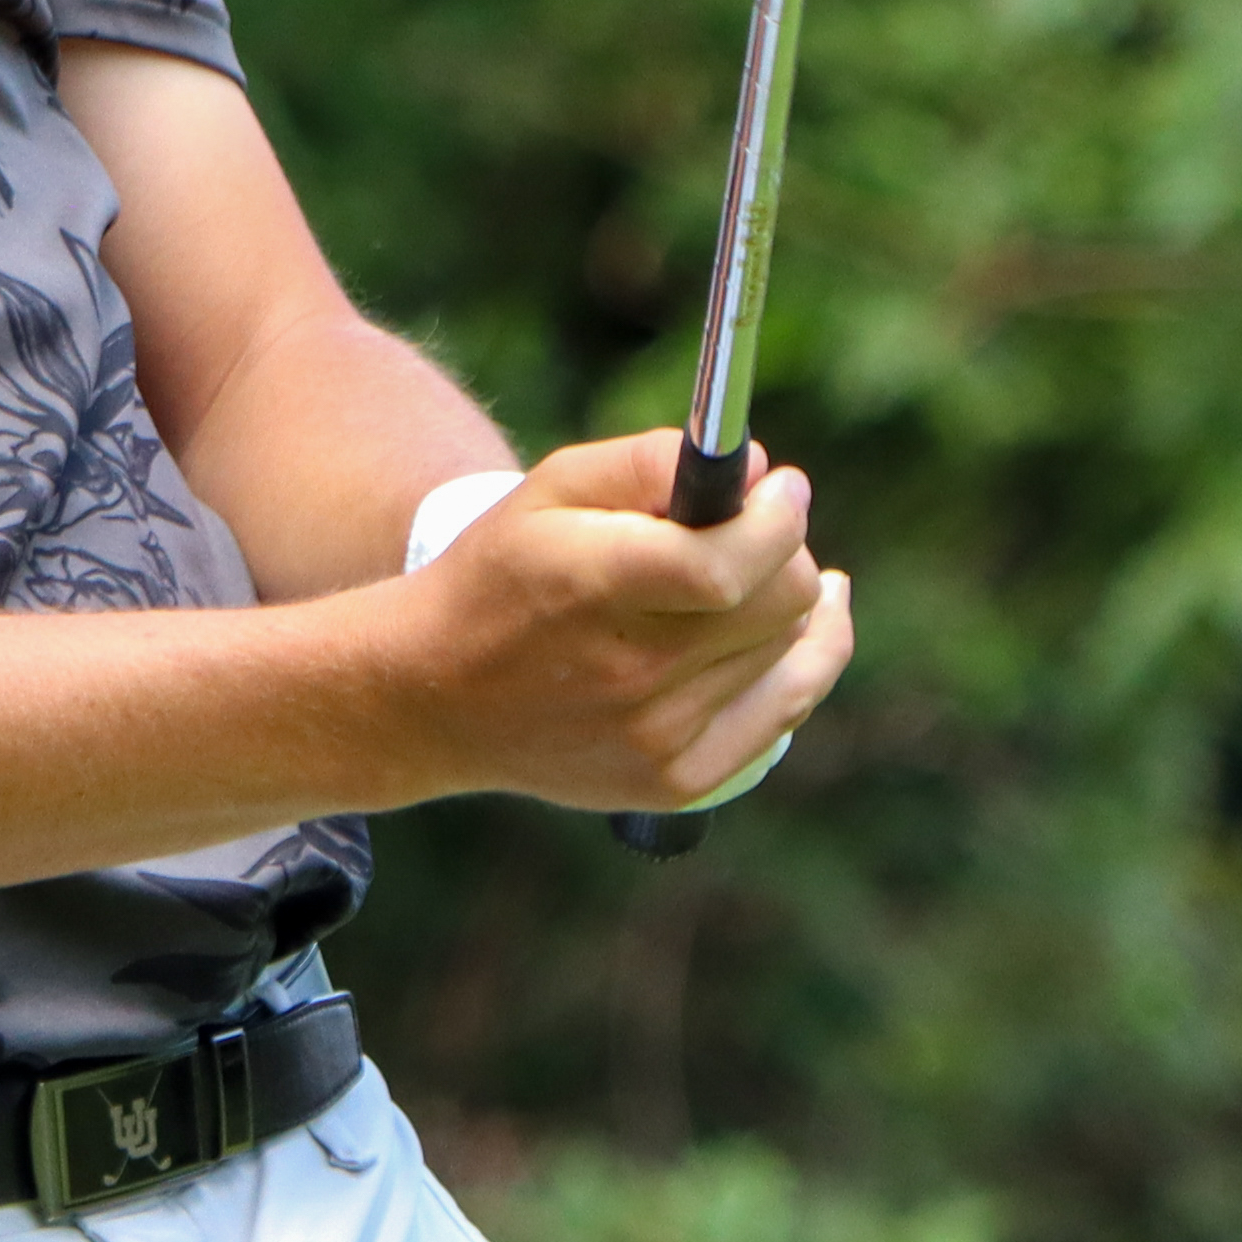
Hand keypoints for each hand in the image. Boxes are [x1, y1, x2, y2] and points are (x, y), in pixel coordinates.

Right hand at [374, 430, 853, 812]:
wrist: (436, 696)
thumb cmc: (499, 574)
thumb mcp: (547, 489)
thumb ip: (648, 461)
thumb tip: (761, 470)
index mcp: (591, 589)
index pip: (729, 563)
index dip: (776, 517)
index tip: (782, 487)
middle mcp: (630, 673)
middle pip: (781, 600)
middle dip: (785, 548)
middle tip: (759, 525)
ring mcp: (657, 738)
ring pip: (791, 648)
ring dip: (783, 602)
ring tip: (750, 576)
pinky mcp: (675, 780)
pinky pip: (786, 711)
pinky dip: (803, 662)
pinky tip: (804, 627)